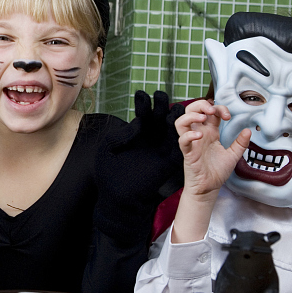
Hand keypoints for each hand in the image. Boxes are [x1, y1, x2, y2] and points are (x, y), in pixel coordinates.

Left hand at [94, 91, 183, 240]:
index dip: (142, 103)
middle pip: (159, 116)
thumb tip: (136, 122)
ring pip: (172, 127)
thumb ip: (119, 135)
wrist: (118, 198)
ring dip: (173, 116)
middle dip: (160, 104)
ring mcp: (161, 149)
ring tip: (171, 107)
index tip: (141, 94)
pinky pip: (180, 146)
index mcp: (135, 133)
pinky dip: (183, 135)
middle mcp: (150, 138)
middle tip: (159, 94)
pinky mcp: (170, 161)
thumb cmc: (109, 175)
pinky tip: (180, 126)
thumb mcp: (107, 150)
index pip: (142, 113)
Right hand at [169, 99, 249, 243]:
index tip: (228, 116)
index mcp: (210, 132)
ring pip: (181, 121)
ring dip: (191, 116)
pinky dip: (189, 135)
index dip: (218, 108)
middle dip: (200, 105)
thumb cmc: (217, 171)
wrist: (210, 188)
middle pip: (191, 110)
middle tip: (212, 110)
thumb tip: (248, 131)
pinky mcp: (187, 152)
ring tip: (203, 118)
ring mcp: (192, 142)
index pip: (210, 112)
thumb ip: (240, 143)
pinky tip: (199, 136)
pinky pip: (182, 140)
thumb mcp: (233, 155)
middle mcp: (199, 134)